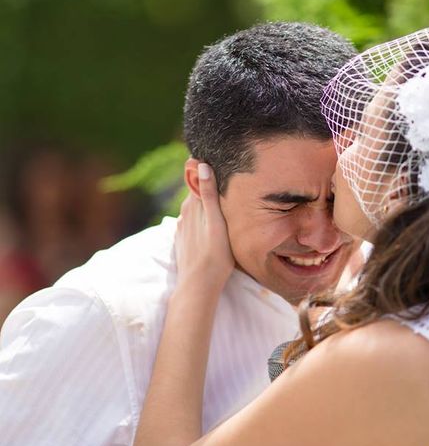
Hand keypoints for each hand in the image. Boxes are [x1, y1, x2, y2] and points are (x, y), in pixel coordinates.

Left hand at [175, 163, 233, 294]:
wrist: (199, 285)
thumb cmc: (215, 255)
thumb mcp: (217, 222)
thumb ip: (209, 193)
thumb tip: (201, 164)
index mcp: (192, 204)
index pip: (198, 177)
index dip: (207, 169)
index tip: (221, 160)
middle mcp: (184, 213)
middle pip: (197, 192)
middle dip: (208, 184)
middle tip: (228, 178)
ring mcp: (183, 227)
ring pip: (196, 208)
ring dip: (206, 202)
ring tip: (224, 200)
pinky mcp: (184, 239)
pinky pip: (195, 221)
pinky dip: (203, 217)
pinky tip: (213, 223)